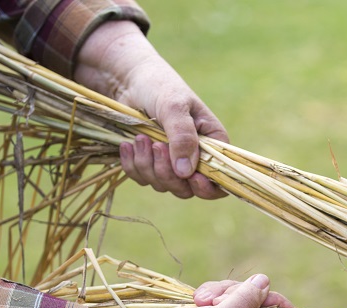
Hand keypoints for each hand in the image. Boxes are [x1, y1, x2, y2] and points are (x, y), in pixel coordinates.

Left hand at [74, 21, 227, 199]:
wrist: (128, 79)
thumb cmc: (159, 86)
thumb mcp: (174, 107)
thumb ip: (182, 137)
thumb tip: (186, 173)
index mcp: (212, 143)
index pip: (219, 179)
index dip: (207, 186)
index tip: (192, 178)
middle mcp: (194, 157)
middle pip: (186, 189)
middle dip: (167, 173)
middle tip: (156, 146)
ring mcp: (171, 163)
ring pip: (163, 185)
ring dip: (147, 166)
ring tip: (139, 138)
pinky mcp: (149, 164)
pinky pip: (142, 179)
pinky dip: (133, 165)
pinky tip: (127, 145)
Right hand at [90, 274, 292, 307]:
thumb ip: (246, 301)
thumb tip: (265, 281)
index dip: (271, 301)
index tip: (252, 294)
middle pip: (261, 300)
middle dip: (236, 293)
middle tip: (215, 302)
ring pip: (241, 293)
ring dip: (220, 292)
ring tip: (199, 303)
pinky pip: (225, 295)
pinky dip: (210, 294)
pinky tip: (195, 302)